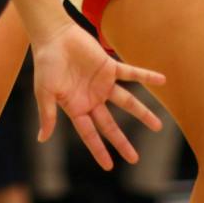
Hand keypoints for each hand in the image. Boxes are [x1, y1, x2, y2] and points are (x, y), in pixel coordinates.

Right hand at [30, 22, 166, 170]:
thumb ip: (47, 115)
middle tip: (134, 158)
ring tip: (158, 126)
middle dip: (122, 141)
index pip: (90, 134)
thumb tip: (42, 139)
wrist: (54, 36)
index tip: (109, 166)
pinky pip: (131, 73)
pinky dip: (146, 76)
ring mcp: (102, 84)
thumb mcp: (44, 93)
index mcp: (76, 108)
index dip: (99, 150)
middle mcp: (92, 99)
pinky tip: (162, 80)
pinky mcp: (109, 66)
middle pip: (110, 125)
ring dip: (142, 113)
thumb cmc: (46, 65)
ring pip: (127, 102)